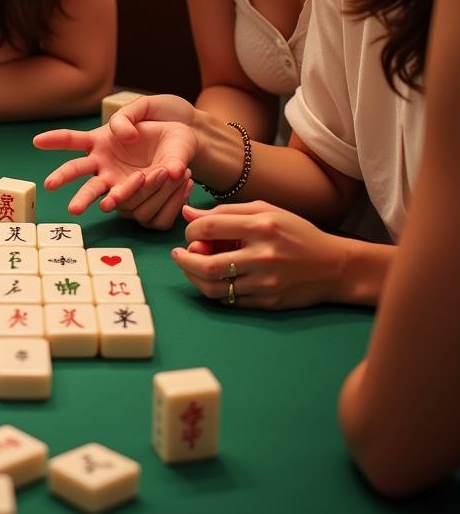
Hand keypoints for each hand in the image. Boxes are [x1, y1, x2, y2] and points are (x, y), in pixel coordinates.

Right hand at [33, 94, 198, 228]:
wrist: (186, 138)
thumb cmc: (158, 122)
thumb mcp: (141, 109)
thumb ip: (125, 119)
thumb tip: (124, 138)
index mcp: (99, 140)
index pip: (72, 139)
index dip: (55, 139)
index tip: (36, 141)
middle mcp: (103, 162)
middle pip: (78, 170)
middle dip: (63, 176)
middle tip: (49, 184)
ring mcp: (118, 178)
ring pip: (97, 190)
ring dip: (86, 197)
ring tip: (74, 208)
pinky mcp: (136, 190)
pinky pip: (125, 196)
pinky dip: (121, 195)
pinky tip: (108, 202)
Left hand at [171, 201, 348, 308]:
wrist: (334, 266)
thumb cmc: (296, 233)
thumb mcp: (265, 211)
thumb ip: (225, 211)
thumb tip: (188, 214)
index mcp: (261, 227)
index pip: (209, 228)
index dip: (191, 230)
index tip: (191, 232)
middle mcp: (263, 256)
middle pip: (207, 264)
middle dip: (184, 260)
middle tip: (178, 254)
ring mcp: (266, 283)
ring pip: (214, 288)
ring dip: (194, 278)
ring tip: (191, 267)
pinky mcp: (269, 303)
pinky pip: (230, 301)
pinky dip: (215, 290)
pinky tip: (214, 280)